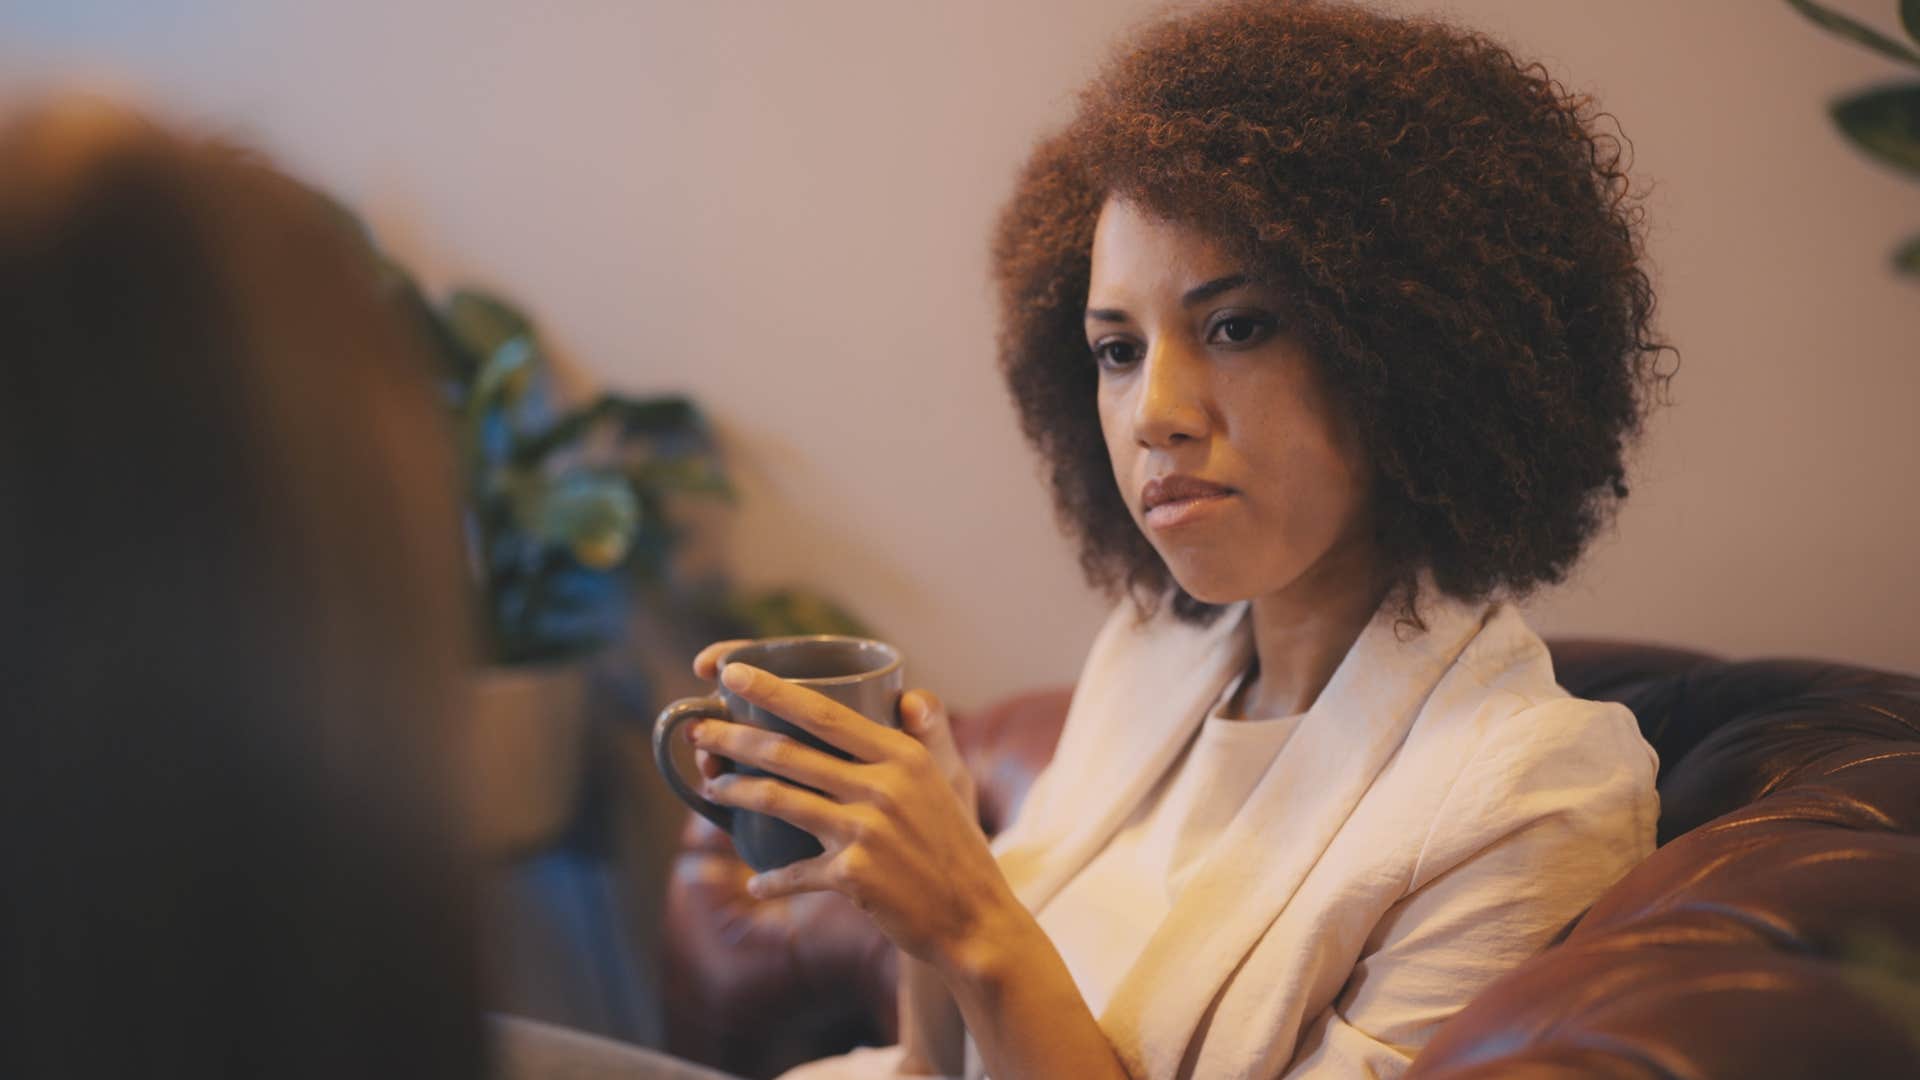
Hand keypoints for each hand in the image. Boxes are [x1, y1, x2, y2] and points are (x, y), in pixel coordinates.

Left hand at [683, 659, 1015, 967]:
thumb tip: (908, 697)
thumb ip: (924, 736)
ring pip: (780, 801)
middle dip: (734, 738)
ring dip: (736, 792)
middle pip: (789, 752)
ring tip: (712, 786)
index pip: (824, 712)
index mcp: (901, 755)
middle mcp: (882, 786)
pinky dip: (773, 879)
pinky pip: (795, 871)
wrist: (975, 918)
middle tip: (699, 731)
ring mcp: (866, 831)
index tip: (729, 674)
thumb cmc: (956, 847)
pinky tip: (757, 883)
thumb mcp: (949, 781)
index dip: (771, 691)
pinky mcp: (853, 875)